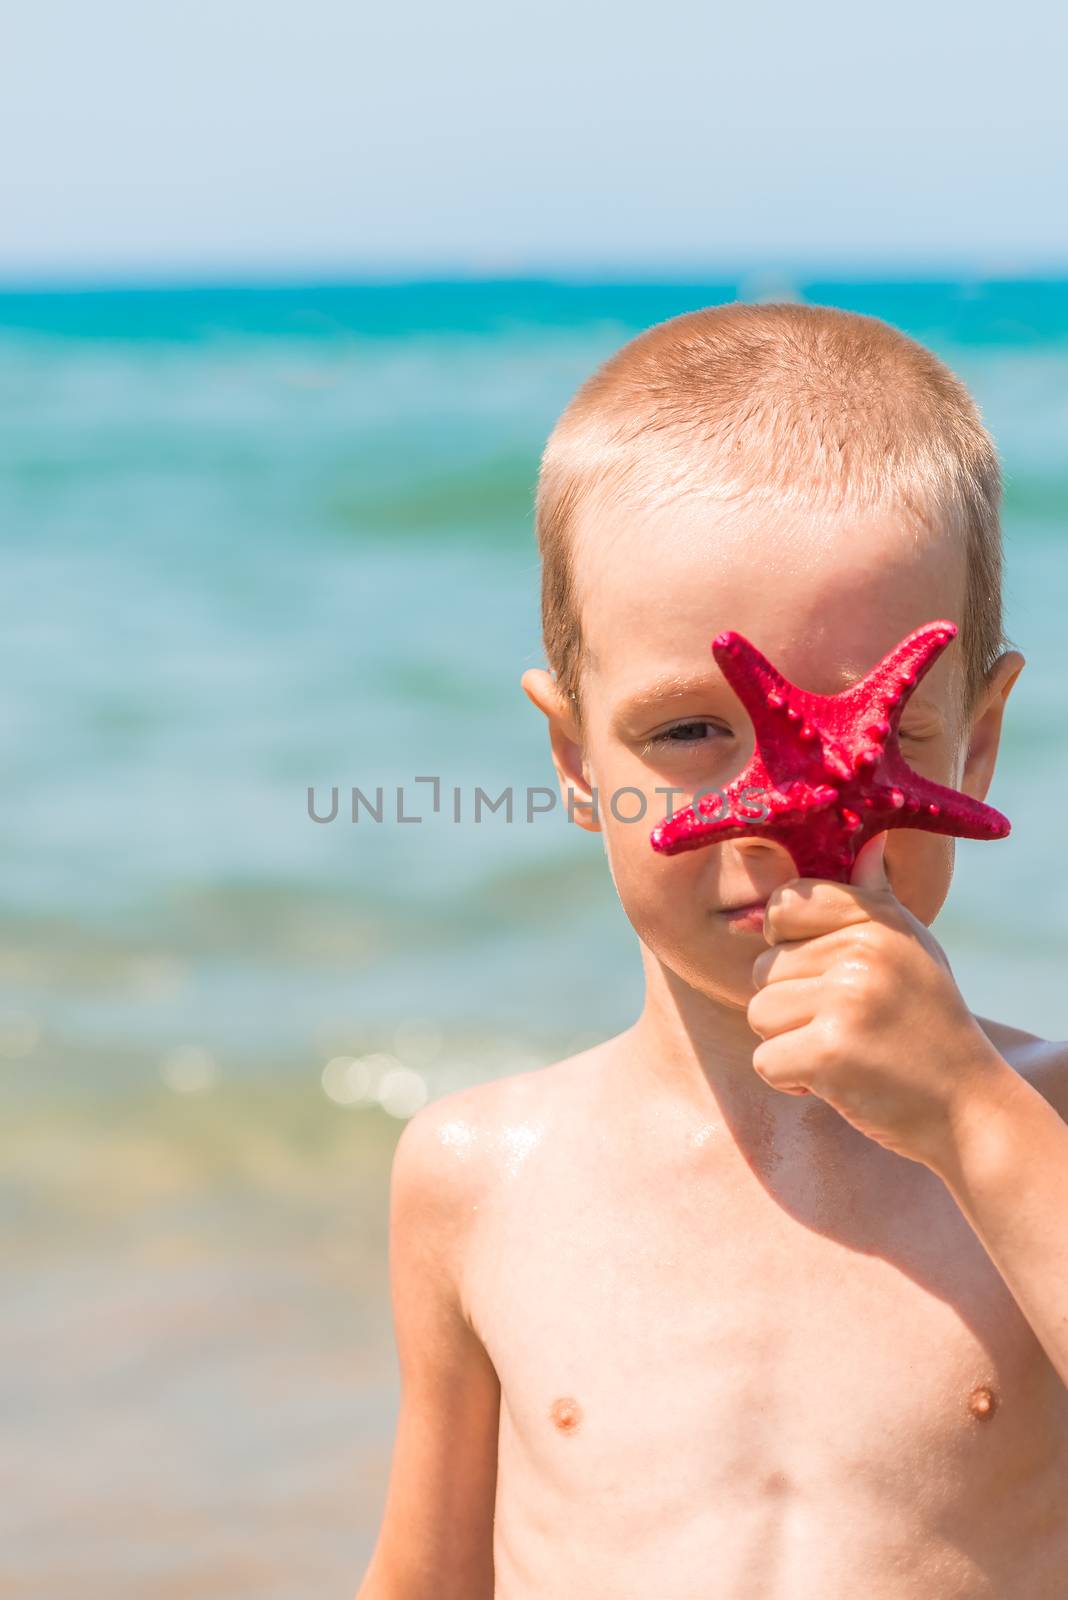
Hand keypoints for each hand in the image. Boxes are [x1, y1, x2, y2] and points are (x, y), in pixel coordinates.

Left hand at [746, 831, 1012, 1170]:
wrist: (967, 1108)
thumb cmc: (927, 1023)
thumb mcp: (911, 949)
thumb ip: (875, 899)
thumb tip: (866, 840)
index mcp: (877, 918)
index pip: (783, 905)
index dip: (786, 942)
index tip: (819, 970)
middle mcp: (862, 950)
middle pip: (763, 967)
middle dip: (791, 1005)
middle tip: (845, 1025)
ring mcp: (846, 999)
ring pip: (759, 1012)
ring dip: (788, 1042)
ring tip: (842, 1050)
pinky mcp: (829, 1050)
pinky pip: (765, 1059)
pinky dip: (789, 1079)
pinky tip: (833, 1080)